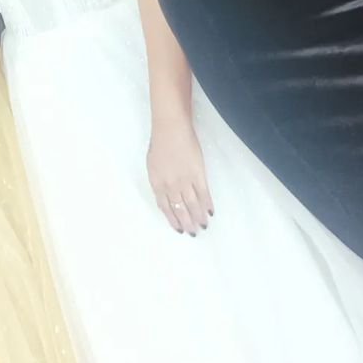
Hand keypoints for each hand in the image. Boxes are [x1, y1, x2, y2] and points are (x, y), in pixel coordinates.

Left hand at [148, 118, 212, 235]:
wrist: (171, 130)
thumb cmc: (159, 144)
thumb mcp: (152, 166)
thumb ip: (158, 183)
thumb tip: (164, 197)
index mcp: (158, 185)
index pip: (166, 208)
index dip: (173, 220)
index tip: (179, 229)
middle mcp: (171, 187)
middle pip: (180, 209)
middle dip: (187, 223)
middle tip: (193, 233)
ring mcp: (186, 181)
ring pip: (193, 205)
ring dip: (198, 217)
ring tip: (203, 226)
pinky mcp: (198, 174)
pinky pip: (203, 193)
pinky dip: (207, 204)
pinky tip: (210, 212)